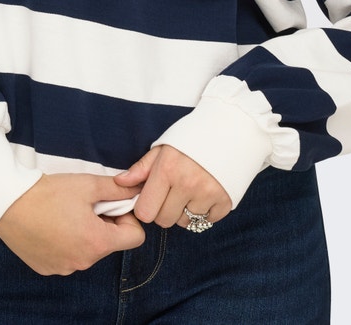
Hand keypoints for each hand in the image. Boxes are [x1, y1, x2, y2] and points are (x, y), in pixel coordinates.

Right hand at [0, 173, 144, 275]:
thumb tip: (137, 190)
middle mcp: (83, 262)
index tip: (112, 204)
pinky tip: (54, 224)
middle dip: (105, 223)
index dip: (128, 217)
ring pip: (90, 250)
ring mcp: (65, 268)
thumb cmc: (49, 193)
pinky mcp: (48, 268)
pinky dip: (68, 242)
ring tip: (67, 213)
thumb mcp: (88, 184)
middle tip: (86, 204)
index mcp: (97, 242)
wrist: (9, 203)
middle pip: (110, 243)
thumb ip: (118, 189)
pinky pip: (69, 256)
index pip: (135, 237)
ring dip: (87, 233)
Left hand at [115, 145, 231, 228]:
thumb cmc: (192, 137)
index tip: (153, 196)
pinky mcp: (225, 201)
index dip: (147, 206)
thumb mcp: (164, 147)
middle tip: (173, 192)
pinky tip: (206, 193)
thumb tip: (120, 182)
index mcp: (167, 170)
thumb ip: (142, 168)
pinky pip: (207, 222)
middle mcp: (186, 184)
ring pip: (185, 223)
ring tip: (191, 189)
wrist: (230, 128)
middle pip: (164, 221)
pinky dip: (205, 212)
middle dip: (165, 210)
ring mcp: (207, 194)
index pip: (145, 211)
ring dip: (185, 211)